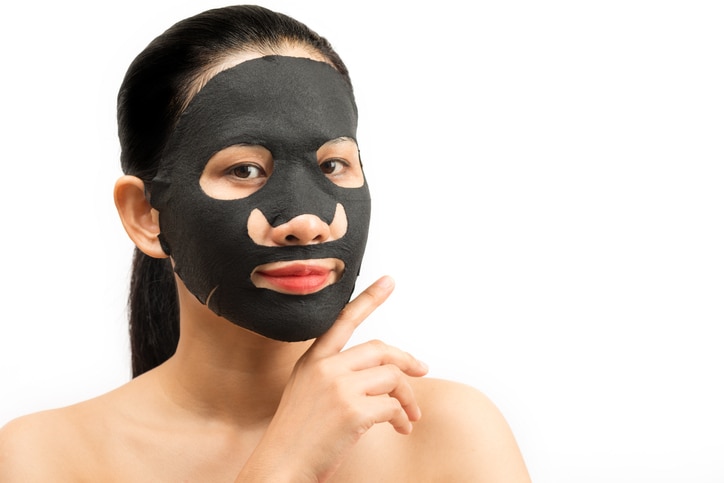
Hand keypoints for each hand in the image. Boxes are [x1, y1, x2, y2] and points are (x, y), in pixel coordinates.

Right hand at [236, 275, 428, 481]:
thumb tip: (379, 374)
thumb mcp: (307, 394)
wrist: (280, 467)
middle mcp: (325, 367)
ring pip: (392, 377)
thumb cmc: (297, 437)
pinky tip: (399, 429)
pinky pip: (393, 405)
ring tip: (410, 417)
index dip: (369, 299)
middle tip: (423, 371)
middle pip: (381, 350)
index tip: (389, 281)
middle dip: (407, 360)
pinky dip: (401, 418)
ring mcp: (338, 387)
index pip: (343, 320)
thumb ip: (334, 376)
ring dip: (409, 398)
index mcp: (312, 360)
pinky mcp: (352, 411)